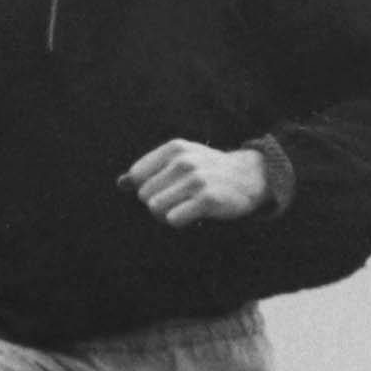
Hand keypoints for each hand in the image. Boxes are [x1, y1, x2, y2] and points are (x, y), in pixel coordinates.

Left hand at [119, 138, 267, 226]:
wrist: (251, 176)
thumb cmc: (208, 170)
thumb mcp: (179, 161)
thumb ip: (148, 171)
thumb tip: (120, 183)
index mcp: (174, 149)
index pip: (136, 176)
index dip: (147, 187)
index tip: (166, 187)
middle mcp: (183, 161)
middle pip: (144, 196)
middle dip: (157, 203)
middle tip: (180, 200)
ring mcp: (196, 179)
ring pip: (155, 209)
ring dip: (167, 215)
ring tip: (186, 207)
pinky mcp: (207, 199)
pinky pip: (173, 219)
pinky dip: (179, 221)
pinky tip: (194, 214)